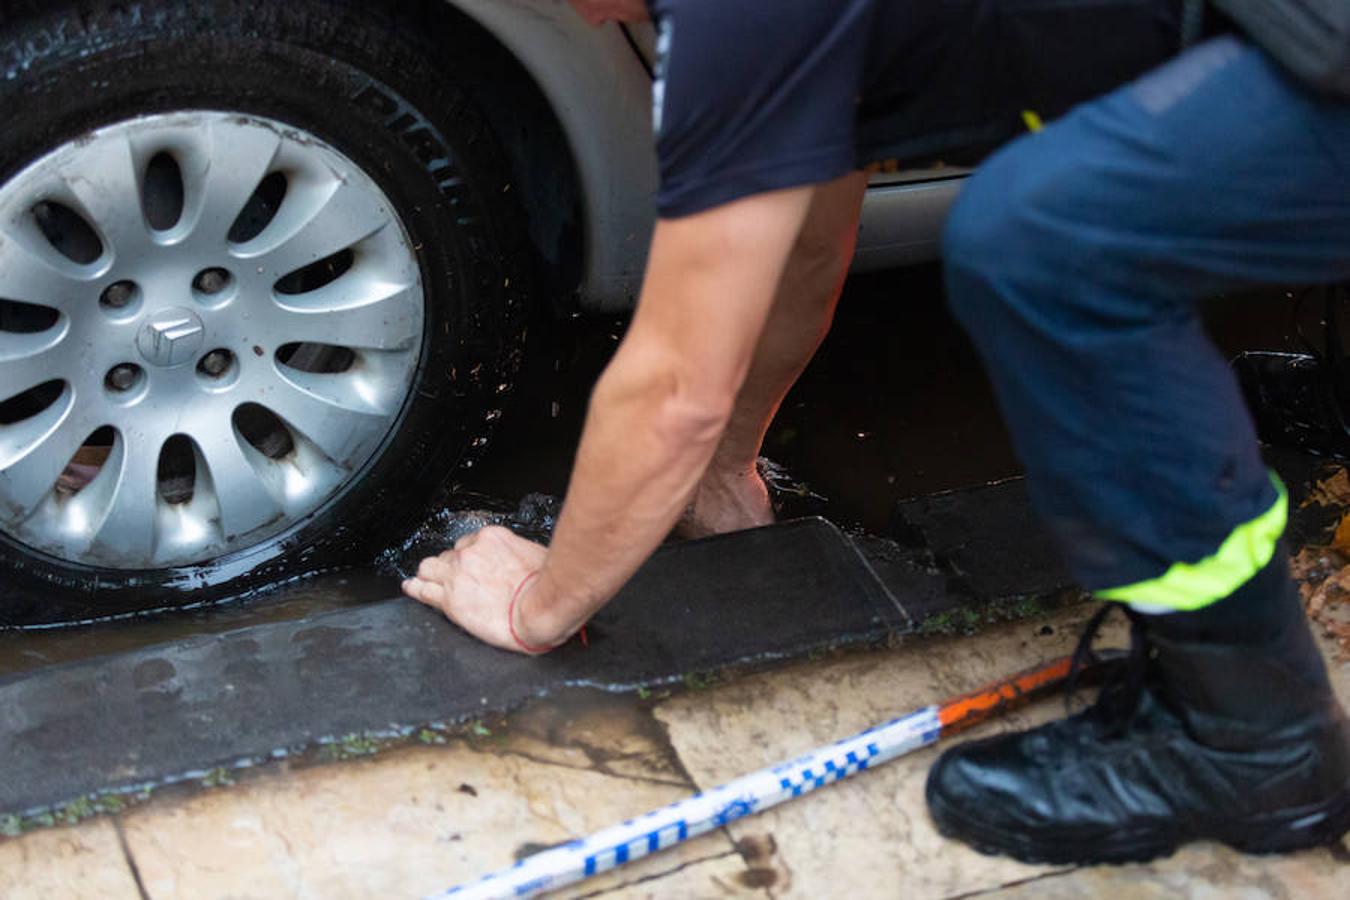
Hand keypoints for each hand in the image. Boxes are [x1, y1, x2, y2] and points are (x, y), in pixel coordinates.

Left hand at [401, 526, 555, 653]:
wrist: (539, 610)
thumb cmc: (546, 586)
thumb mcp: (536, 555)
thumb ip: (518, 553)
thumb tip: (519, 560)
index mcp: (491, 539)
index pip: (470, 542)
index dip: (470, 555)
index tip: (474, 565)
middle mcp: (469, 553)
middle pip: (449, 554)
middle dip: (452, 565)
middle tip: (458, 578)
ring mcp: (456, 575)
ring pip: (430, 567)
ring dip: (431, 573)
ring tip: (427, 579)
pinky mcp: (449, 600)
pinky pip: (423, 590)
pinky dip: (415, 588)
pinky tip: (411, 588)